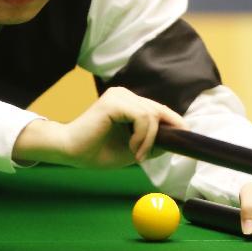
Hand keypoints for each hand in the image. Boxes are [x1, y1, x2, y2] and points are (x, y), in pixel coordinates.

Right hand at [13, 87, 185, 167]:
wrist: (69, 152)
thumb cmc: (96, 151)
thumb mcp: (132, 149)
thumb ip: (151, 142)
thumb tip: (173, 140)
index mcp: (128, 102)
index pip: (158, 109)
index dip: (174, 122)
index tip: (182, 139)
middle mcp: (124, 94)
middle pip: (159, 111)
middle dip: (161, 134)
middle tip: (145, 156)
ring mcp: (119, 96)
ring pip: (152, 115)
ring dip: (149, 139)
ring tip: (136, 155)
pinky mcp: (114, 102)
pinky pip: (142, 117)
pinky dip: (143, 136)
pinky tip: (132, 148)